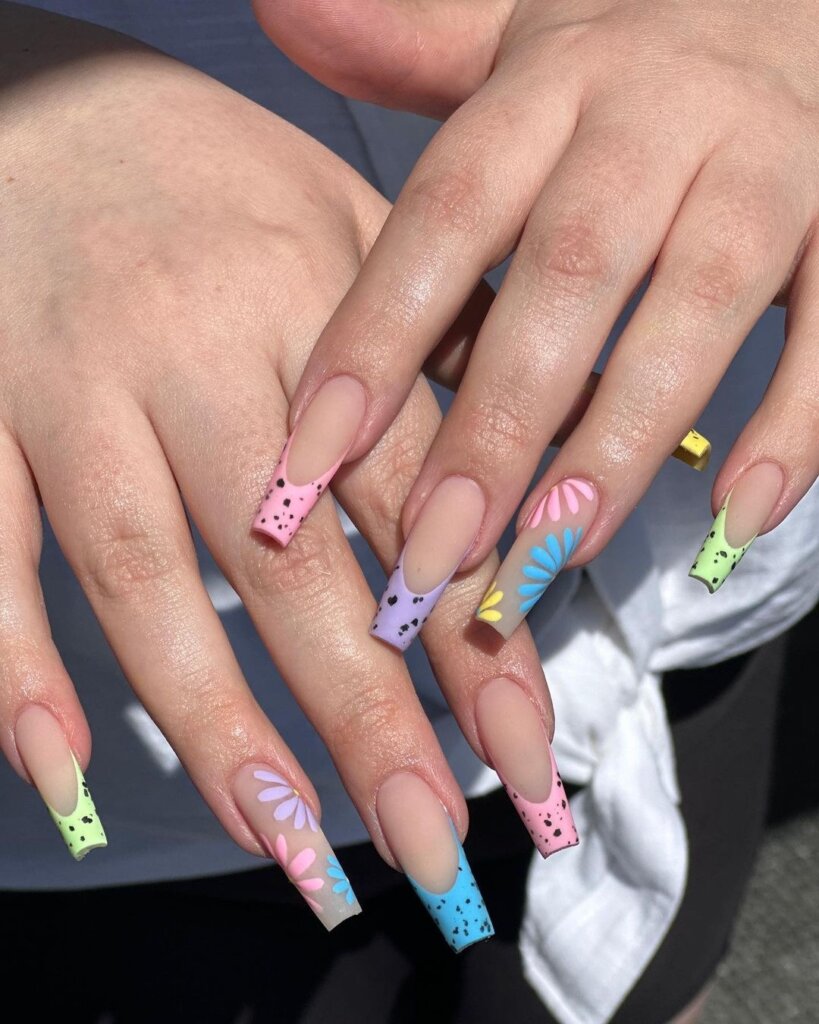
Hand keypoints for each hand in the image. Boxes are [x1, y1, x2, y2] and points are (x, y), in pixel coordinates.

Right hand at [0, 5, 572, 939]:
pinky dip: (19, 663)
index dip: (473, 629)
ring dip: (217, 724)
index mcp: (310, 311)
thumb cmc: (211, 172)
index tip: (528, 751)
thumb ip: (431, 339)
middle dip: (366, 716)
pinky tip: (64, 770)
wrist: (45, 104)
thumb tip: (530, 448)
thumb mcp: (343, 220)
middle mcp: (195, 359)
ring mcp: (75, 393)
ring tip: (290, 849)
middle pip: (292, 564)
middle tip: (432, 850)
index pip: (411, 499)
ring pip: (147, 578)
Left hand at [257, 0, 818, 632]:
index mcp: (553, 81)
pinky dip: (794, 425)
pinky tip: (738, 517)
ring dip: (625, 440)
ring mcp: (768, 166)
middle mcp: (658, 118)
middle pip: (568, 273)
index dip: (378, 333)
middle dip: (497, 423)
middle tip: (438, 549)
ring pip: (699, 306)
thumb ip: (410, 48)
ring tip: (554, 553)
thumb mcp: (514, 33)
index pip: (446, 211)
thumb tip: (281, 17)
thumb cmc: (628, 51)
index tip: (315, 456)